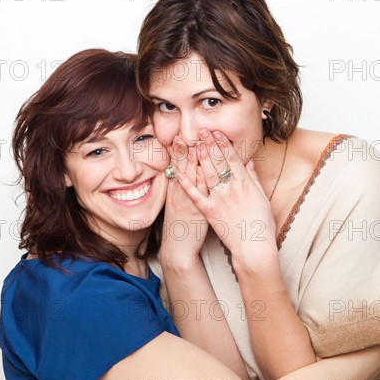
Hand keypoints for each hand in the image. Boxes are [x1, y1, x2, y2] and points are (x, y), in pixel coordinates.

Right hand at [159, 137, 207, 269]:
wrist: (178, 247)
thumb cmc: (180, 226)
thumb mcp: (178, 204)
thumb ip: (183, 188)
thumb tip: (184, 174)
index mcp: (177, 190)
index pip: (178, 165)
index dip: (179, 150)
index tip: (181, 134)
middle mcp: (181, 192)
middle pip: (184, 167)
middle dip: (187, 149)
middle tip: (189, 132)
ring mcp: (189, 200)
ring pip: (192, 176)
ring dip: (195, 160)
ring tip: (198, 142)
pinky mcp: (199, 210)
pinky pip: (200, 193)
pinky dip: (201, 181)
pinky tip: (202, 169)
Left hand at [177, 129, 276, 272]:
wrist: (255, 247)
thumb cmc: (262, 224)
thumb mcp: (262, 198)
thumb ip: (254, 179)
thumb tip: (249, 162)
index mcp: (245, 184)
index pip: (232, 158)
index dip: (223, 144)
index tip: (216, 133)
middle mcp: (232, 189)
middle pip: (219, 162)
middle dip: (209, 145)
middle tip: (201, 132)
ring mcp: (220, 200)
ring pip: (207, 174)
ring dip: (199, 158)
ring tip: (193, 144)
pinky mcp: (210, 212)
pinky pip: (196, 196)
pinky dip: (187, 184)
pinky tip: (179, 173)